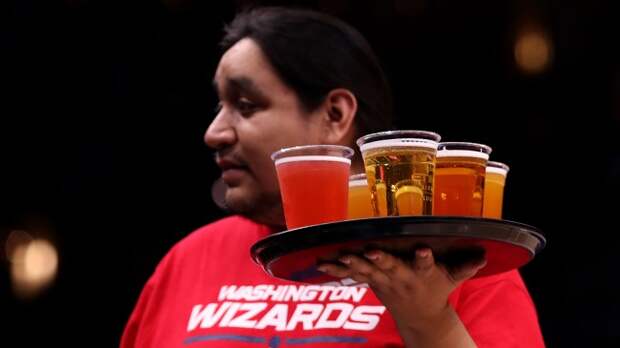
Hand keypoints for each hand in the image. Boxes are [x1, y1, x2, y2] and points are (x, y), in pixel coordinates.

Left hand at [318, 248, 485, 346]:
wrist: (418, 316)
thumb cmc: (434, 290)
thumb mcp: (451, 280)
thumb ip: (464, 266)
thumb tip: (485, 254)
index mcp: (421, 275)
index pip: (426, 266)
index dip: (425, 259)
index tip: (424, 250)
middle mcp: (401, 278)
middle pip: (391, 268)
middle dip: (382, 261)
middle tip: (371, 252)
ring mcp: (384, 282)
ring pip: (366, 272)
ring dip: (352, 264)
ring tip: (338, 256)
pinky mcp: (371, 282)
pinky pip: (351, 275)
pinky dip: (336, 270)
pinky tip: (321, 263)